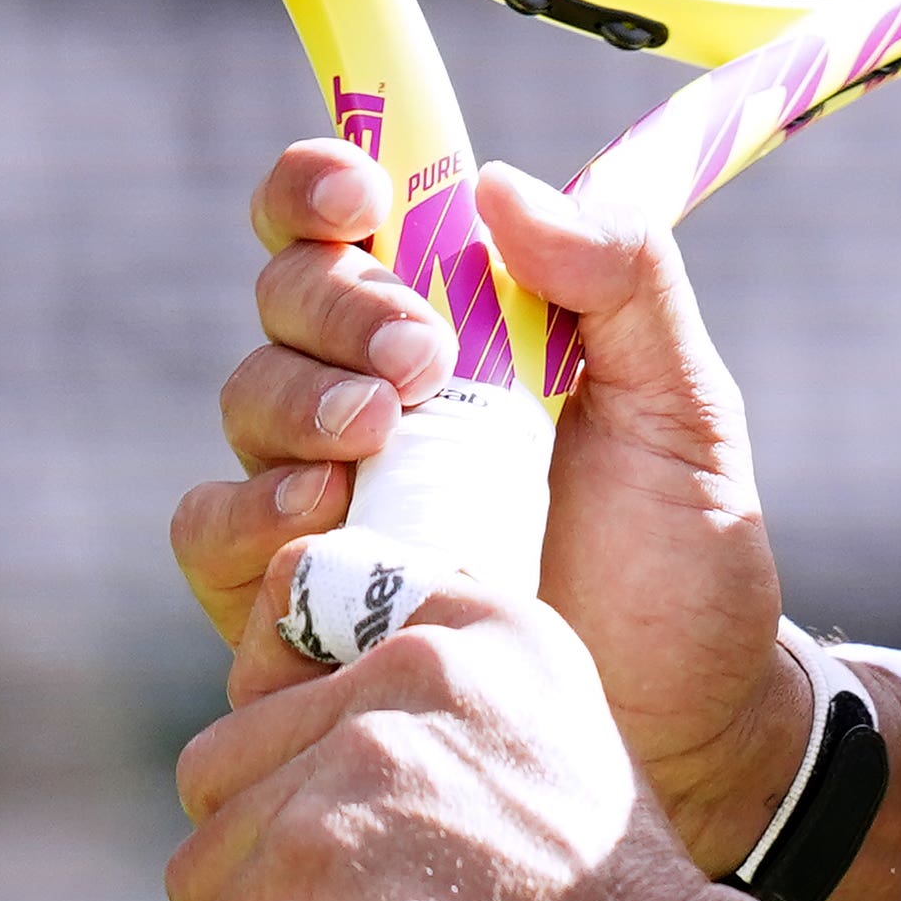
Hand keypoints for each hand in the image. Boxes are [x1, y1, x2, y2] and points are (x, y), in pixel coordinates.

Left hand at [167, 582, 844, 900]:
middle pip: (228, 765)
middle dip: (258, 856)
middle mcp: (412, 671)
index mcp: (480, 628)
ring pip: (204, 866)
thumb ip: (471, 720)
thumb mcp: (564, 746)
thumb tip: (360, 764)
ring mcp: (357, 771)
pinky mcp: (308, 877)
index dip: (295, 752)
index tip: (345, 826)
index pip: (296, 631)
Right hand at [171, 147, 825, 874]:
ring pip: (246, 403)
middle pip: (288, 299)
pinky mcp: (295, 597)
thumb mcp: (686, 402)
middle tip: (419, 357)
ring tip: (379, 436)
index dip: (323, 185)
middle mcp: (378, 396)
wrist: (688, 715)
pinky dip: (247, 509)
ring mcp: (329, 494)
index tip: (363, 198)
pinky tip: (315, 514)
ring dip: (298, 402)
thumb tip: (504, 185)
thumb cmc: (684, 552)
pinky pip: (213, 534)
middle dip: (336, 307)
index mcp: (464, 322)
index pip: (349, 220)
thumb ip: (623, 280)